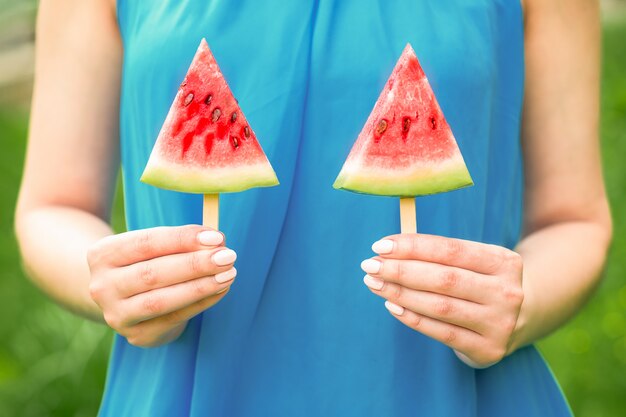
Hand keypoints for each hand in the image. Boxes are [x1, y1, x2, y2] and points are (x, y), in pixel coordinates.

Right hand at [87, 225, 236, 346]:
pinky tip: (221, 289)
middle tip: (228, 256)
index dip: (182, 239)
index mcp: (103, 254)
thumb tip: (216, 241)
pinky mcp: (136, 335)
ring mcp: (117, 314)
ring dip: (200, 287)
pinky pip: (174, 318)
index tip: (215, 237)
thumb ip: (180, 242)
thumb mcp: (153, 246)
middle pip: (152, 274)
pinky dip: (201, 303)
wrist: (123, 296)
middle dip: (195, 265)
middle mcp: (103, 286)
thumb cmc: (147, 261)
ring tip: (229, 274)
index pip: (146, 243)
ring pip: (161, 301)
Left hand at [361, 233, 523, 367]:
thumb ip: (436, 253)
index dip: (412, 246)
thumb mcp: (471, 262)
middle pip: (444, 279)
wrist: (517, 320)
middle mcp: (506, 292)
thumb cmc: (478, 281)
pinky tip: (391, 306)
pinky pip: (441, 333)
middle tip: (370, 265)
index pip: (450, 249)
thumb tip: (387, 249)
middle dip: (400, 271)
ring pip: (440, 306)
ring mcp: (499, 323)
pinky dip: (412, 318)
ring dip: (400, 294)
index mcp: (503, 261)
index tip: (380, 246)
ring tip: (374, 284)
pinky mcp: (487, 349)